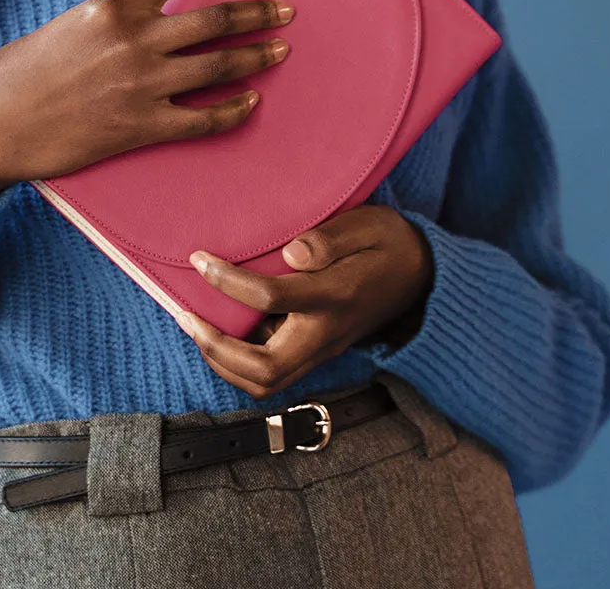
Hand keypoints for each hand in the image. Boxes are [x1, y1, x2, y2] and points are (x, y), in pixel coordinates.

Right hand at [0, 0, 296, 196]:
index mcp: (112, 5)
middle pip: (213, 20)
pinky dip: (233, 110)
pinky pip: (203, 119)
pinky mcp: (140, 127)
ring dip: (256, 57)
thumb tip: (158, 21)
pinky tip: (251, 103)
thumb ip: (116, 20)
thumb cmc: (23, 71)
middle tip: (286, 11)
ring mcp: (140, 85)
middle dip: (257, 14)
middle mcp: (133, 40)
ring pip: (217, 66)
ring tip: (280, 51)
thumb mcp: (69, 26)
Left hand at [175, 204, 434, 399]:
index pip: (271, 298)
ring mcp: (322, 350)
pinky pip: (272, 375)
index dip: (227, 281)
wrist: (425, 274)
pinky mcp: (317, 352)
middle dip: (216, 348)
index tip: (199, 259)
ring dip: (223, 363)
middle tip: (185, 316)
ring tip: (194, 327)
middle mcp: (326, 334)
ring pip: (265, 384)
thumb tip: (291, 252)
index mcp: (335, 297)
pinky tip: (221, 332)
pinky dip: (238, 363)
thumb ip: (330, 239)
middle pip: (264, 370)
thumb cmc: (388, 243)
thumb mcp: (367, 226)